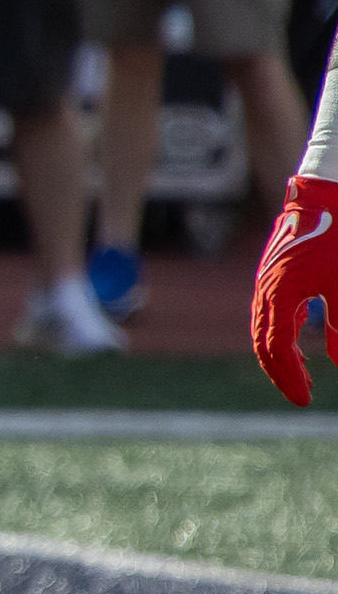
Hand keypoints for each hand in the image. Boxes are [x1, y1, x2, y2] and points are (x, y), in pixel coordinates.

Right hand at [252, 177, 337, 403]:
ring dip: (279, 356)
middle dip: (281, 372)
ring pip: (263, 329)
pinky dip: (281, 335)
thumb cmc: (335, 235)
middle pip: (262, 343)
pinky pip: (269, 314)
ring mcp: (267, 282)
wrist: (323, 194)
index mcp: (277, 296)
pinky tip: (298, 343)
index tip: (304, 400)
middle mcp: (264, 291)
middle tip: (301, 395)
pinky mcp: (275, 274)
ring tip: (300, 376)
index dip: (289, 378)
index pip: (276, 349)